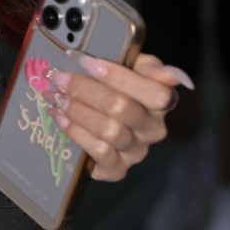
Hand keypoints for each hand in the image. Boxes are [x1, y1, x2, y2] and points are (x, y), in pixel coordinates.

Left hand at [44, 52, 187, 182]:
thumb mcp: (131, 66)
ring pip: (109, 131)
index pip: (155, 93)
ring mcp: (136, 151)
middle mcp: (153, 129)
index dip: (119, 76)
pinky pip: (99, 152)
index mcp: (162, 102)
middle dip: (85, 89)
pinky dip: (76, 133)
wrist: (104, 119)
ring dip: (78, 111)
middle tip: (59, 78)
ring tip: (57, 97)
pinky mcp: (117, 169)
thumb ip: (144, 63)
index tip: (86, 61)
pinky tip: (60, 118)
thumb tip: (172, 75)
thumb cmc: (118, 86)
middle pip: (122, 108)